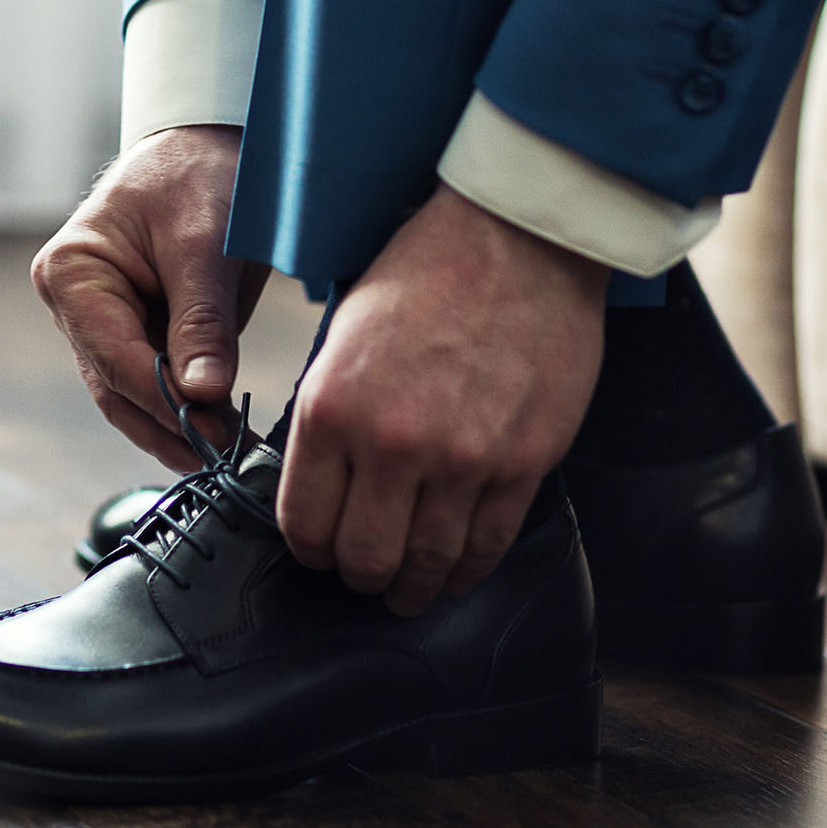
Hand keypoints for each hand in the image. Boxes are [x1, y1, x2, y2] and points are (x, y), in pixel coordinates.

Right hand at [32, 126, 271, 470]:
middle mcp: (77, 305)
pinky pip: (158, 383)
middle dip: (171, 426)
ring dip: (180, 429)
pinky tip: (226, 432)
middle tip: (229, 458)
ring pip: (135, 397)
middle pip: (118, 388)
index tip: (214, 432)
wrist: (214, 142)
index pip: (115, 357)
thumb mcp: (206, 242)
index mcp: (72, 274)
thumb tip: (203, 393)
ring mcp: (105, 324)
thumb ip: (203, 320)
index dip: (163, 400)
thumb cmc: (200, 172)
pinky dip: (190, 409)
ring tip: (232, 455)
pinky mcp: (140, 332)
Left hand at [277, 188, 608, 614]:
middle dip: (358, 577)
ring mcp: (462, 461)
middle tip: (363, 577)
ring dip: (414, 588)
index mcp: (331, 409)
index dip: (309, 549)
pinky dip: (469, 569)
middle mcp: (392, 444)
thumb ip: (330, 415)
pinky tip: (458, 571)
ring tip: (410, 590)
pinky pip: (489, 544)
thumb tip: (322, 480)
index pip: (304, 522)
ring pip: (427, 563)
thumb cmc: (426, 271)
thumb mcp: (342, 337)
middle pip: (364, 557)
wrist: (516, 237)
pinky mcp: (522, 464)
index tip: (318, 551)